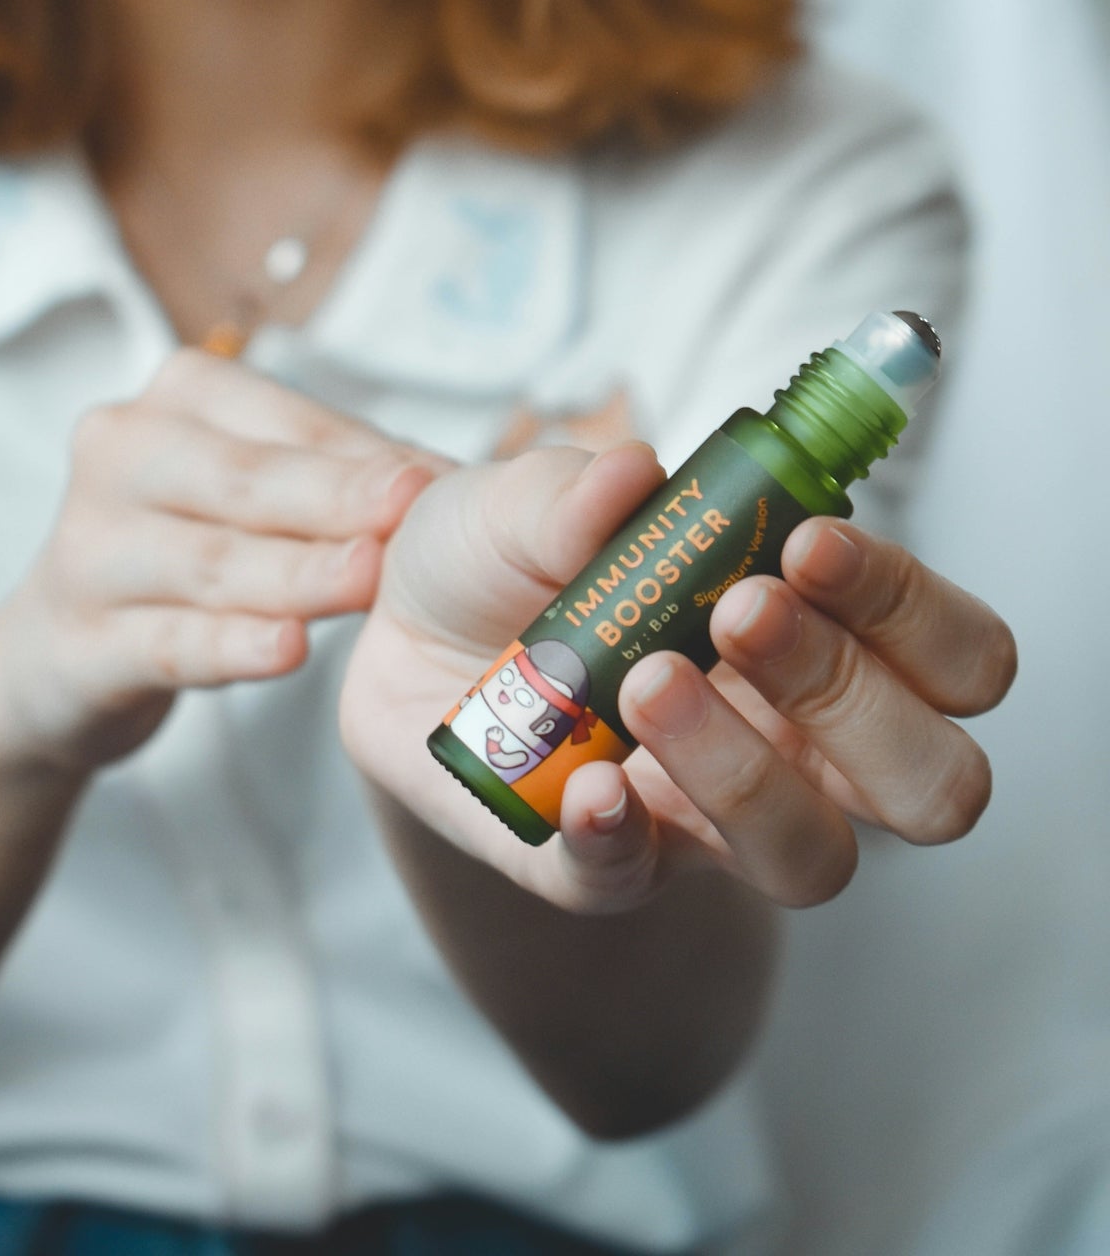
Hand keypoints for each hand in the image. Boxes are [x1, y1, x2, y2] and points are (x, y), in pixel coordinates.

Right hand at [0, 348, 443, 778]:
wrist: (61, 656)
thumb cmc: (193, 550)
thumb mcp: (252, 492)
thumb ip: (341, 476)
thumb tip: (460, 480)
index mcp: (179, 397)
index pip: (289, 422)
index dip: (368, 453)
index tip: (445, 481)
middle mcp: (119, 453)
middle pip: (245, 480)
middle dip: (336, 497)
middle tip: (416, 511)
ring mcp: (87, 551)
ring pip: (211, 563)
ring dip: (298, 573)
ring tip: (369, 579)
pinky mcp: (76, 645)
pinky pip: (168, 643)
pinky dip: (232, 648)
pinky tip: (288, 650)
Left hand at [340, 443, 1014, 912]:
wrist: (403, 631)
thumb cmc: (514, 552)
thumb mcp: (535, 497)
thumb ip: (582, 490)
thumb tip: (632, 475)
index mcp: (829, 633)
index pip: (957, 656)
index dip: (910, 607)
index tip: (807, 541)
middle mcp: (802, 743)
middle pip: (934, 782)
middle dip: (855, 697)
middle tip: (741, 611)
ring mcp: (710, 820)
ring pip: (810, 858)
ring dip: (742, 769)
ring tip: (644, 680)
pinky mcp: (605, 866)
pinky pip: (634, 884)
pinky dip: (615, 838)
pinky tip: (583, 783)